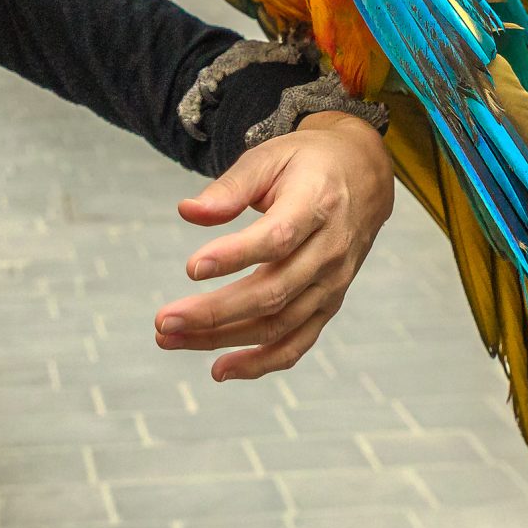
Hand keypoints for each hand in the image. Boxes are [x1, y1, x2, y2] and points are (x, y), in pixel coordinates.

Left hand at [160, 111, 394, 380]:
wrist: (363, 176)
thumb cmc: (307, 164)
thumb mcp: (270, 157)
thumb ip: (230, 187)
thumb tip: (187, 212)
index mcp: (317, 205)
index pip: (278, 238)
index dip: (235, 256)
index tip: (191, 268)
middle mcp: (330, 251)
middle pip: (273, 292)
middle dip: (215, 312)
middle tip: (164, 320)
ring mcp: (332, 284)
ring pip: (278, 324)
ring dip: (223, 340)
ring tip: (170, 339)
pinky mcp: (328, 304)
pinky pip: (297, 343)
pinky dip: (261, 363)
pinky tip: (220, 369)